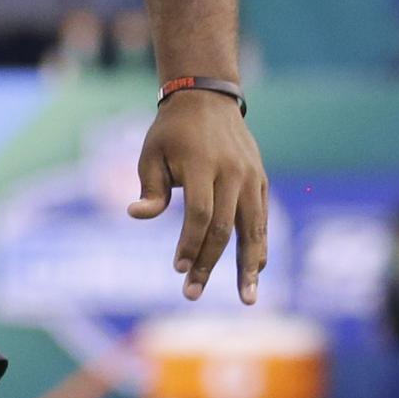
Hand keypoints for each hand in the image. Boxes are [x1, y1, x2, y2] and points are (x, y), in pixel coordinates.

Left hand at [128, 89, 267, 301]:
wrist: (208, 99)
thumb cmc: (171, 132)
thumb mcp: (151, 153)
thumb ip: (151, 188)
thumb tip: (136, 215)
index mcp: (202, 164)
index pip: (200, 213)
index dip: (190, 243)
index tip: (178, 269)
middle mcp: (233, 173)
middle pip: (224, 227)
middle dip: (209, 263)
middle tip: (192, 293)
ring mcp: (251, 178)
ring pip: (253, 228)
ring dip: (249, 267)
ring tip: (247, 299)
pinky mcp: (261, 182)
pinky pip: (262, 220)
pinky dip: (260, 247)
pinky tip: (255, 272)